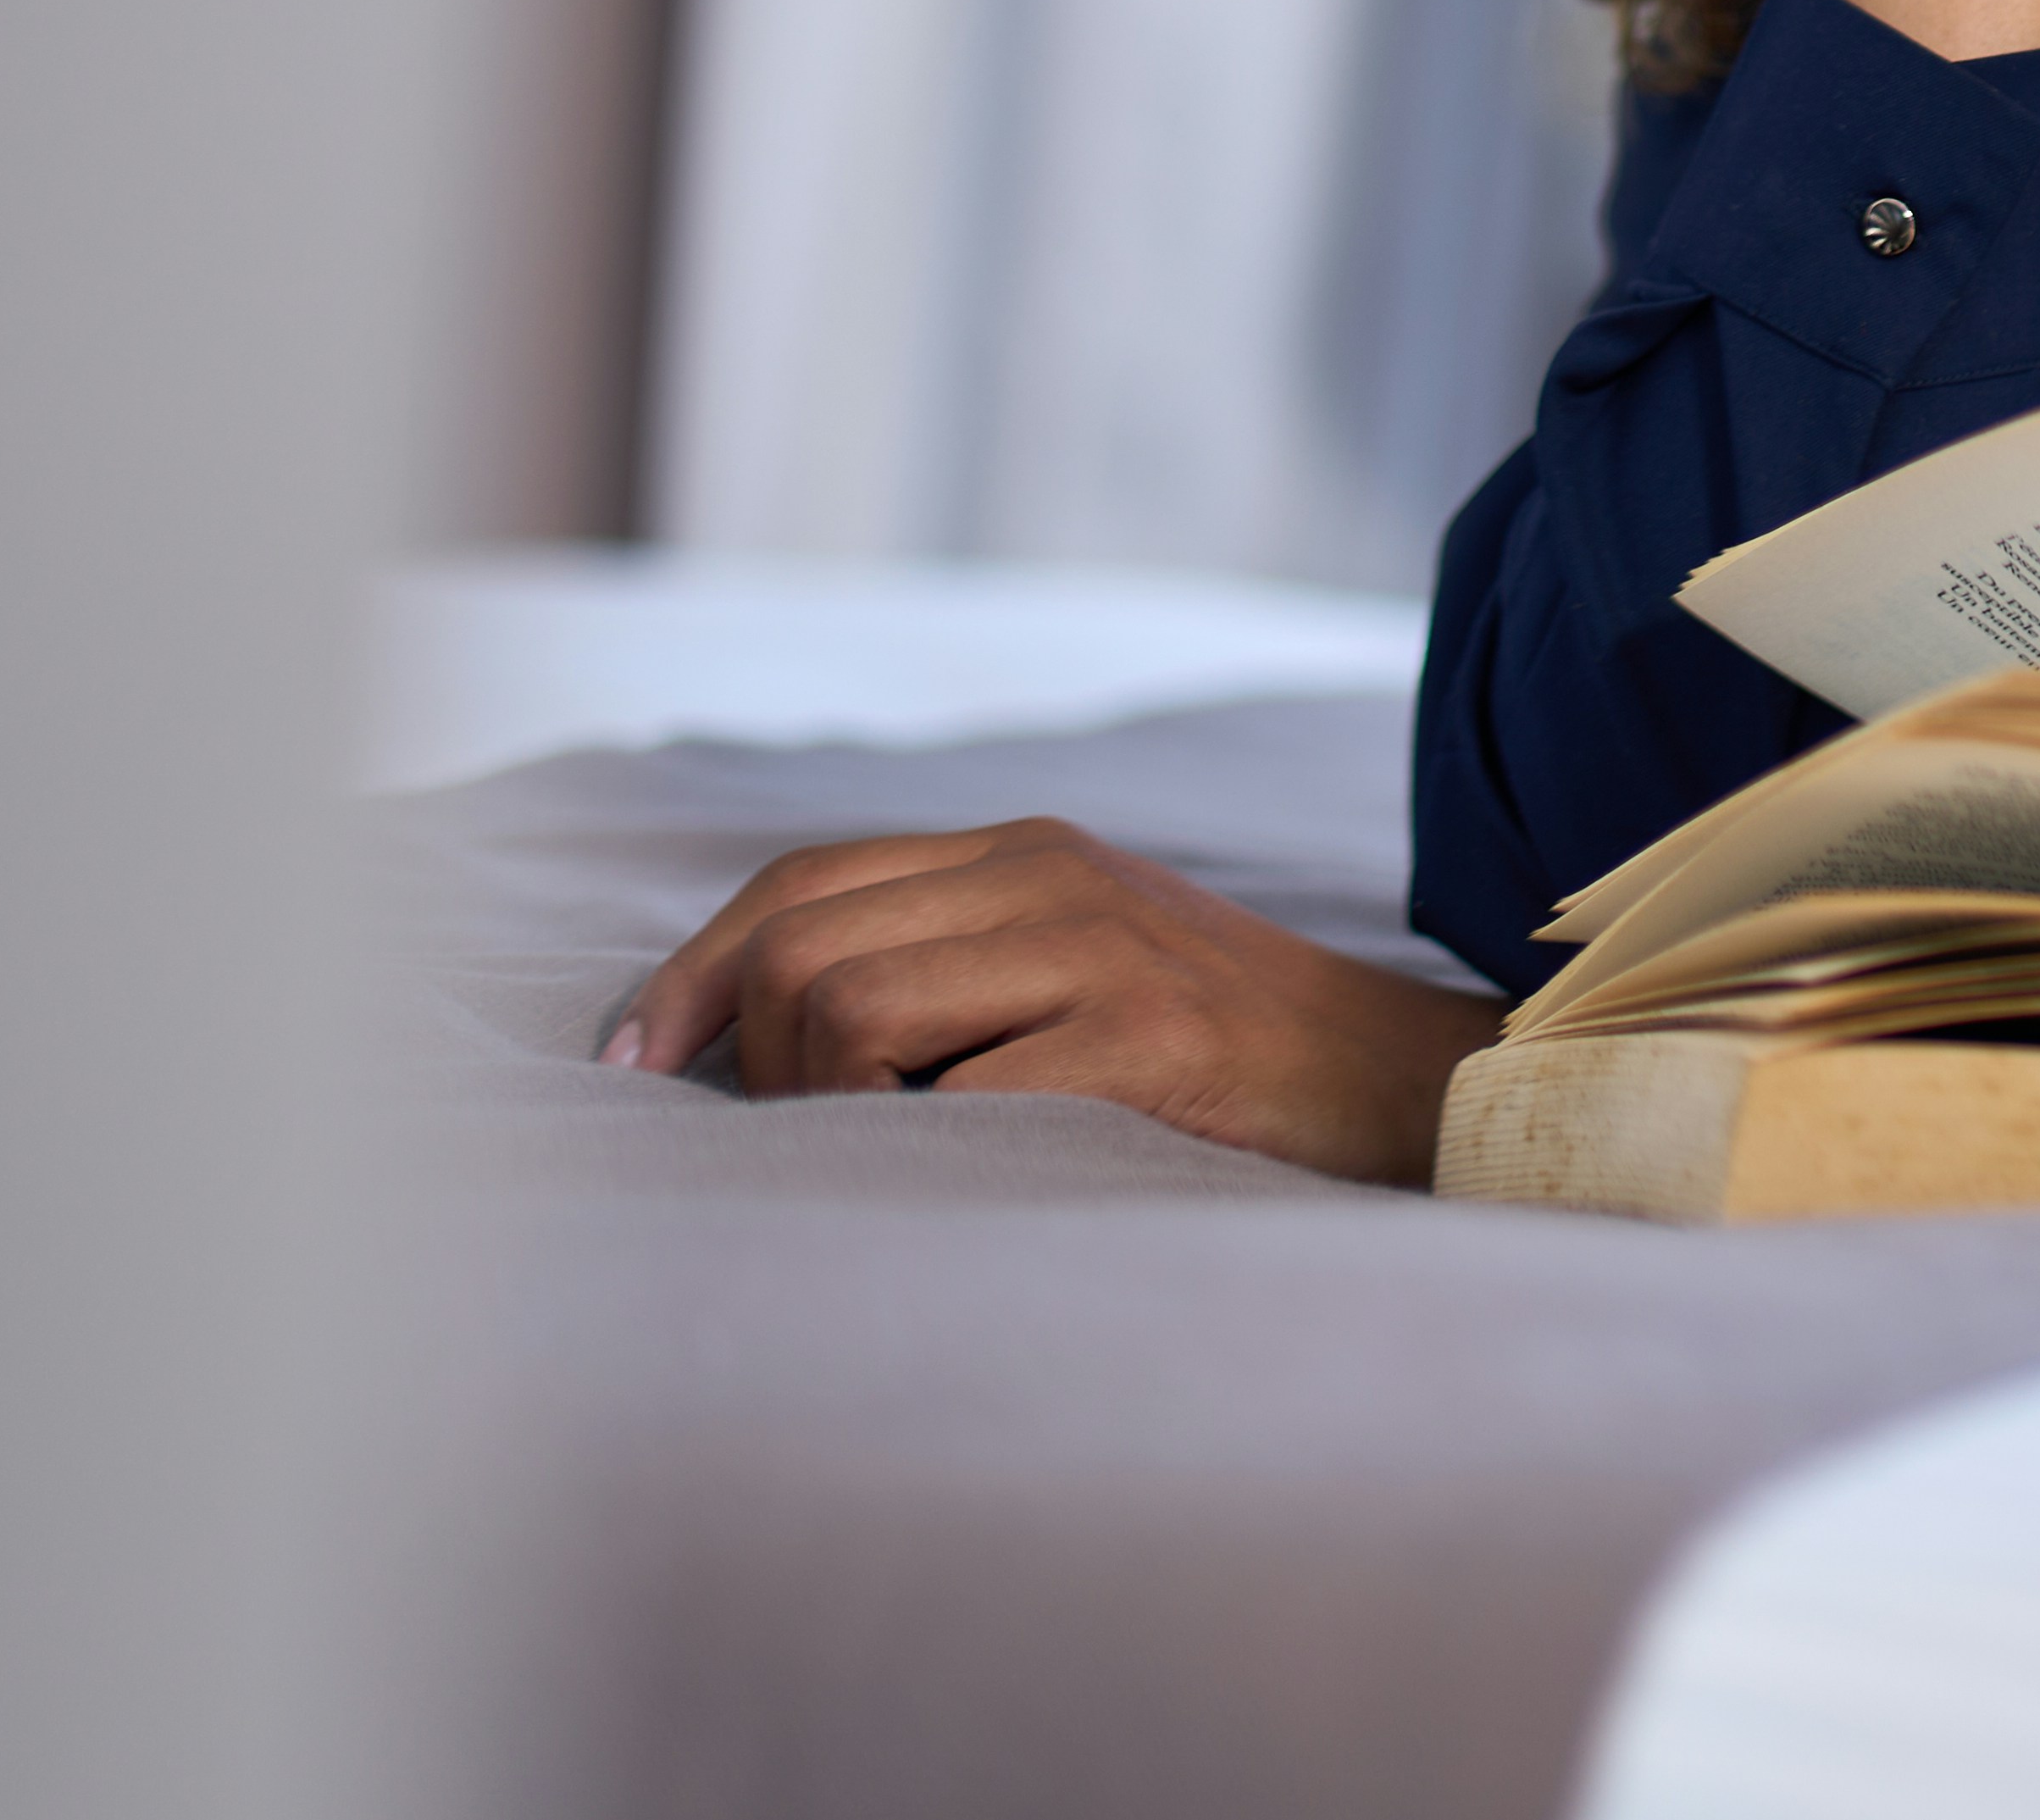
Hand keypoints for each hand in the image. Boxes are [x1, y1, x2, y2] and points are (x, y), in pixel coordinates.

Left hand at [602, 818, 1504, 1187]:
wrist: (1406, 1092)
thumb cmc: (1222, 1065)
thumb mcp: (1079, 970)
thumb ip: (949, 963)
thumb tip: (747, 1035)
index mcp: (1027, 853)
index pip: (800, 884)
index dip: (692, 975)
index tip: (633, 1065)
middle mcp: (1053, 879)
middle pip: (800, 951)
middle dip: (753, 1066)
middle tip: (800, 1148)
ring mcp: (1099, 954)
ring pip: (846, 1012)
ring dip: (824, 1114)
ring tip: (890, 1163)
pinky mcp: (1140, 1045)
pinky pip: (951, 1098)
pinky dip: (915, 1154)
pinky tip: (957, 1186)